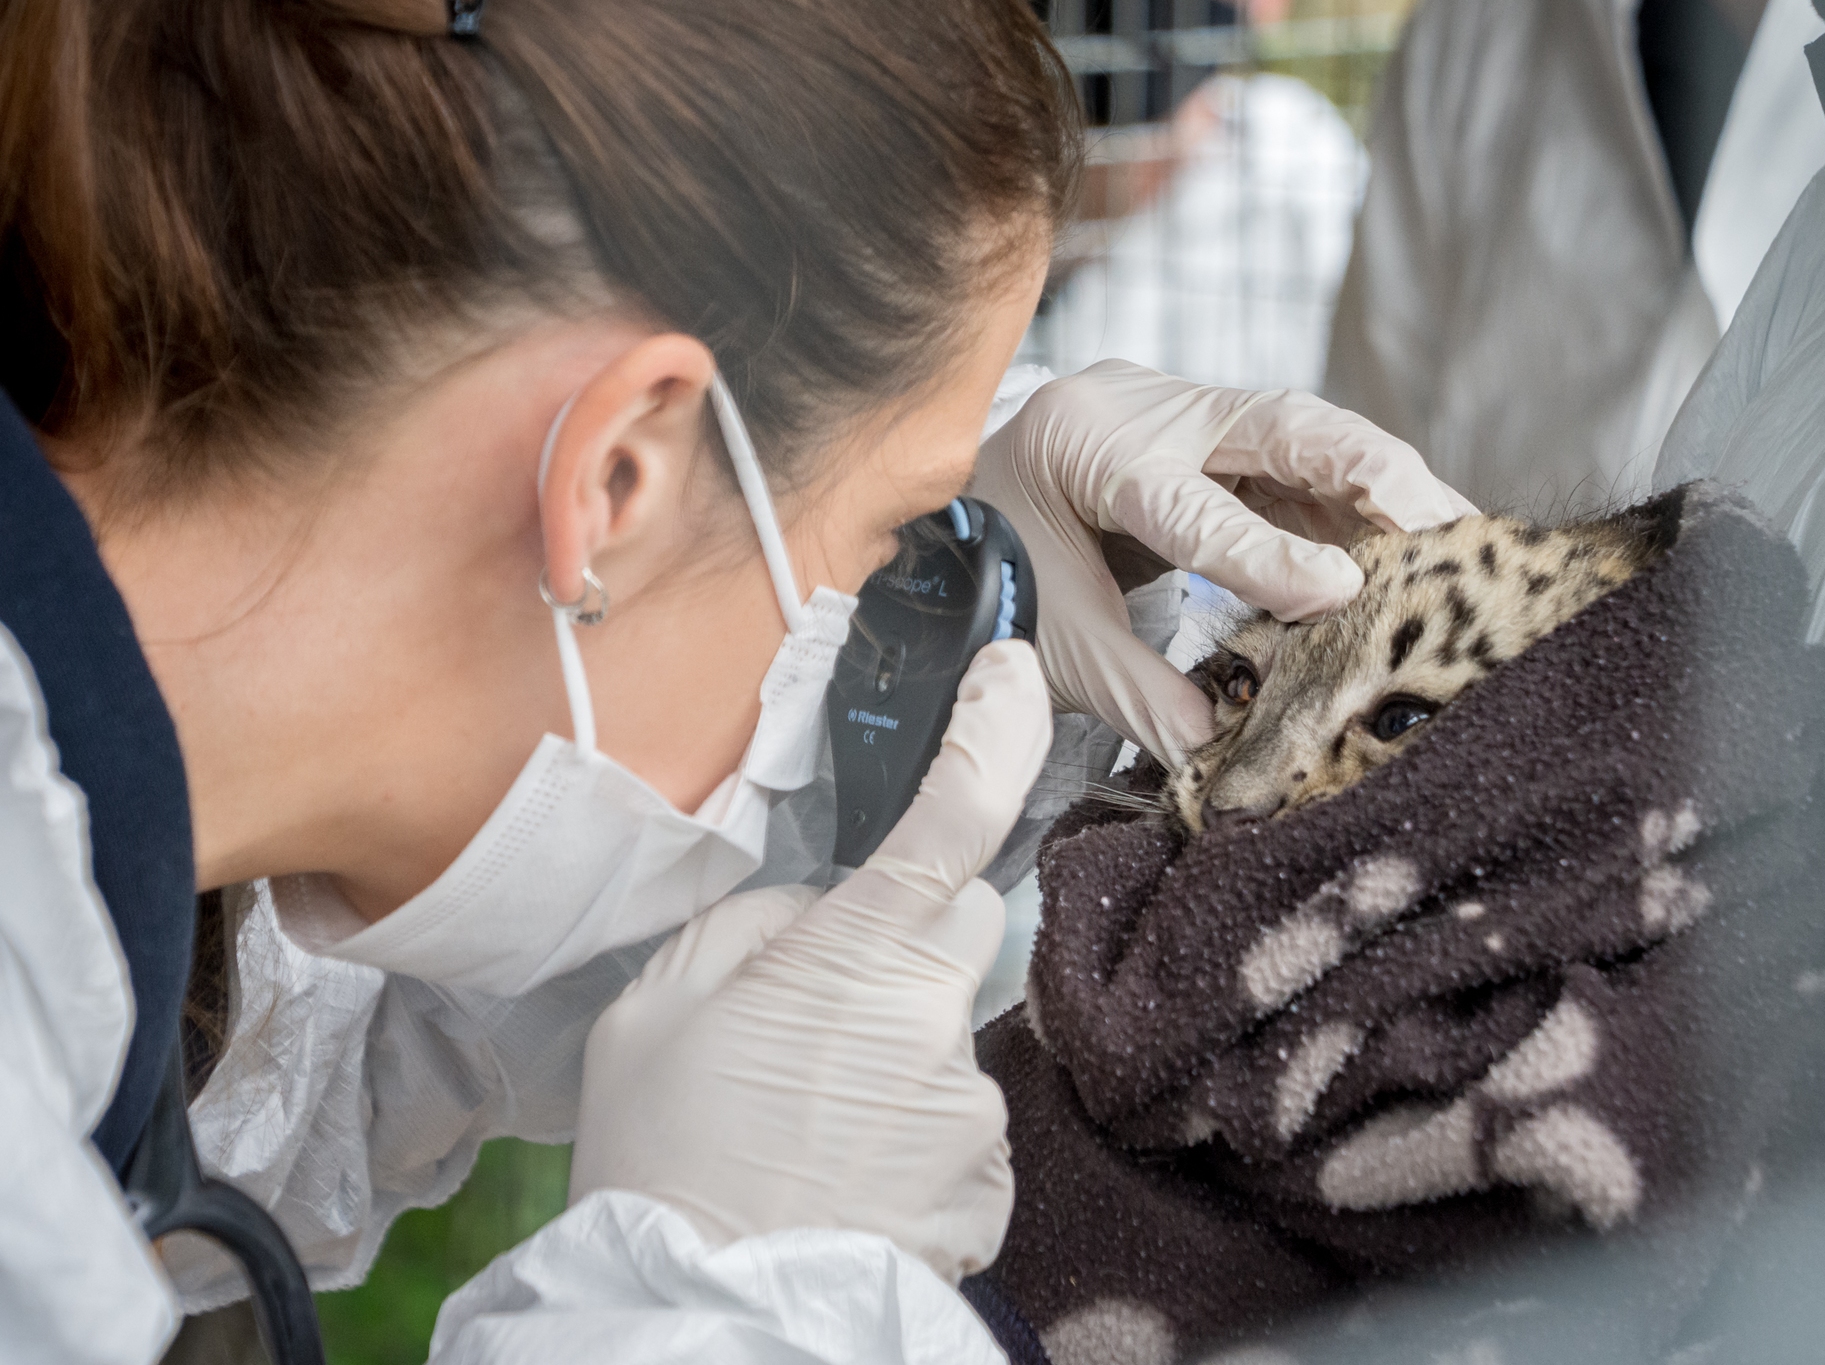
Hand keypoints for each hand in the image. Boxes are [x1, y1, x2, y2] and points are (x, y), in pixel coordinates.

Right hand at [569, 641, 1052, 1283]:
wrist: (705, 1324)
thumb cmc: (666, 1162)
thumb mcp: (662, 1007)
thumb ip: (755, 926)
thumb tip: (821, 917)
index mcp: (861, 956)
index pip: (959, 814)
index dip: (997, 730)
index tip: (1011, 676)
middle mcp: (940, 1022)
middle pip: (957, 925)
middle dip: (899, 937)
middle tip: (804, 1007)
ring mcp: (972, 1110)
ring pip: (941, 1032)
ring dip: (886, 1053)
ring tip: (794, 1124)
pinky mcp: (986, 1184)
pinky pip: (953, 1119)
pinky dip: (904, 1129)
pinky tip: (835, 1170)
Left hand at [971, 359, 1473, 764]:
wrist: (954, 504)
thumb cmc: (993, 562)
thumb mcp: (1048, 635)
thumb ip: (1131, 689)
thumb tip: (1212, 750)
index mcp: (1083, 446)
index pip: (1186, 505)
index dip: (1265, 554)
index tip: (1338, 592)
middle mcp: (1145, 408)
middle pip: (1277, 423)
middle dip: (1368, 474)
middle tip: (1448, 530)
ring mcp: (1187, 413)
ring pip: (1308, 436)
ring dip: (1384, 490)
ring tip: (1460, 543)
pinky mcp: (1219, 437)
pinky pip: (1304, 466)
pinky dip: (1360, 507)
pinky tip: (1416, 544)